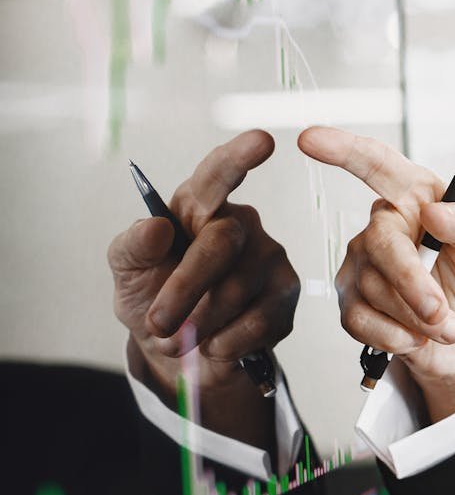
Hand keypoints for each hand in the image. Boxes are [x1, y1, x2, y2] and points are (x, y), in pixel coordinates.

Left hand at [109, 130, 298, 447]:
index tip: (262, 141)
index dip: (240, 157)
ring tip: (185, 336)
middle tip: (160, 324)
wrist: (181, 354)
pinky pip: (257, 321)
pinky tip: (217, 343)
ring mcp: (270, 259)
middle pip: (220, 246)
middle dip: (183, 291)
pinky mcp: (286, 296)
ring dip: (201, 323)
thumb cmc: (154, 299)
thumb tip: (156, 226)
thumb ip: (132, 246)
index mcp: (200, 207)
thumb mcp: (128, 272)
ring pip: (236, 290)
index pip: (218, 175)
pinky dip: (226, 341)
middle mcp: (242, 226)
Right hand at [297, 126, 454, 420]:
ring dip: (416, 317)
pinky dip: (393, 336)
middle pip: (378, 243)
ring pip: (372, 288)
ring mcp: (366, 266)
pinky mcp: (356, 305)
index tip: (311, 139)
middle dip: (411, 283)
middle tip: (441, 311)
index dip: (344, 151)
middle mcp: (387, 227)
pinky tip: (417, 339)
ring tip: (447, 326)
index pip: (377, 165)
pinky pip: (358, 320)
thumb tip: (437, 213)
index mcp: (420, 199)